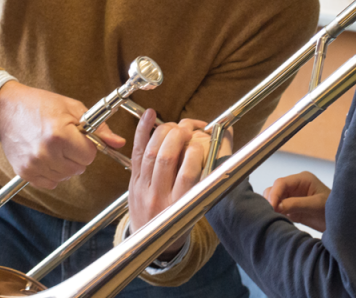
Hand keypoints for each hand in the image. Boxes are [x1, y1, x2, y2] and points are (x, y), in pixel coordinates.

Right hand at [0, 81, 125, 188]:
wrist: (6, 109)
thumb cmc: (41, 105)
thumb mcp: (73, 109)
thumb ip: (99, 128)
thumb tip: (119, 143)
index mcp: (60, 134)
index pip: (89, 155)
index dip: (88, 146)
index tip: (79, 137)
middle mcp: (46, 152)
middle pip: (79, 168)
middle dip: (77, 155)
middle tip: (66, 140)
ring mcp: (33, 165)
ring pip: (66, 176)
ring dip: (66, 165)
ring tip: (56, 147)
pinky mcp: (24, 173)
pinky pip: (51, 183)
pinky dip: (53, 173)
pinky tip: (47, 156)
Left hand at [128, 110, 231, 255]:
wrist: (148, 240)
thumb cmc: (179, 220)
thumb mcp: (197, 206)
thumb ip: (205, 180)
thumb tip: (222, 145)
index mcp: (179, 205)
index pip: (186, 175)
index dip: (194, 154)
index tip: (202, 143)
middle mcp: (159, 196)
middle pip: (166, 158)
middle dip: (178, 137)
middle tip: (189, 129)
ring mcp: (143, 187)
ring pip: (151, 152)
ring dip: (164, 132)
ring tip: (176, 125)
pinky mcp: (133, 180)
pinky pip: (137, 152)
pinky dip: (143, 131)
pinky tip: (150, 115)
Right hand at [262, 171, 330, 231]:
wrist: (342, 224)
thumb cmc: (334, 211)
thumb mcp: (315, 206)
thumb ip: (296, 204)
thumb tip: (277, 206)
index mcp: (302, 179)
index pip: (281, 183)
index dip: (274, 194)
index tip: (272, 207)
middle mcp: (296, 186)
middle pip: (275, 189)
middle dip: (271, 201)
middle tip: (272, 214)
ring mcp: (293, 196)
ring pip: (274, 199)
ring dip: (272, 207)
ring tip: (275, 218)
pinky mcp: (292, 208)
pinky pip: (278, 208)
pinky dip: (276, 214)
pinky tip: (278, 220)